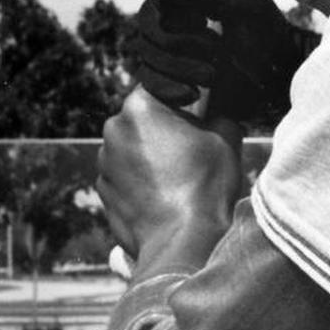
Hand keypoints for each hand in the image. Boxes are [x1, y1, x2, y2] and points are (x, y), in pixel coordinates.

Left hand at [97, 87, 244, 274]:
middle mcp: (113, 130)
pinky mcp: (103, 191)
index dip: (180, 99)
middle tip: (190, 146)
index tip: (196, 114)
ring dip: (149, 154)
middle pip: (142, 117)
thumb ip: (220, 115)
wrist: (182, 242)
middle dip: (162, 127)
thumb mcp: (227, 138)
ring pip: (131, 147)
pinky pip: (123, 175)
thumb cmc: (204, 186)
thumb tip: (218, 115)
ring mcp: (104, 162)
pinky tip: (163, 195)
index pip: (158, 87)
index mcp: (140, 107)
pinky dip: (140, 180)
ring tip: (177, 176)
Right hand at [132, 0, 313, 122]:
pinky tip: (192, 95)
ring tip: (212, 75)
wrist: (280, 84)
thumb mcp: (245, 3)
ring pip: (146, 51)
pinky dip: (167, 87)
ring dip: (178, 65)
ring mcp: (168, 45)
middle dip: (177, 39)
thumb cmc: (269, 36)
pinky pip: (149, 80)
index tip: (200, 16)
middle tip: (214, 48)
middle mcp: (175, 12)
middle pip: (147, 19)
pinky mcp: (167, 76)